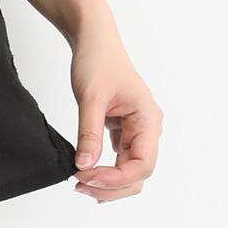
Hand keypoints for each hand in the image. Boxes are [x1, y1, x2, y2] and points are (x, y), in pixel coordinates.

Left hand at [68, 26, 162, 202]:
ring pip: (129, 170)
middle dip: (111, 185)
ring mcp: (137, 131)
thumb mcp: (90, 97)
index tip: (87, 177)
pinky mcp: (124, 130)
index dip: (116, 178)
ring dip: (108, 182)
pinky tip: (88, 175)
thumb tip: (84, 166)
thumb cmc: (98, 61)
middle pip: (138, 174)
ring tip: (80, 182)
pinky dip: (106, 171)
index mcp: (148, 119)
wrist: (94, 41)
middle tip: (79, 184)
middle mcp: (148, 128)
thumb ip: (89, 133)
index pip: (142, 165)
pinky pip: (120, 159)